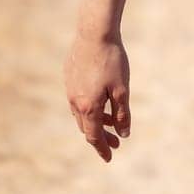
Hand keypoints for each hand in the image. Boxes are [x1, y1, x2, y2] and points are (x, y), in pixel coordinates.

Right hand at [63, 33, 129, 161]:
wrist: (94, 35)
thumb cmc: (112, 61)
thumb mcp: (122, 89)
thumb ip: (122, 113)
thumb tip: (124, 134)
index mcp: (88, 106)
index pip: (94, 136)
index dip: (103, 148)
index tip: (110, 158)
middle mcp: (75, 101)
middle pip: (87, 127)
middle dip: (101, 137)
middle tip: (116, 144)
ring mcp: (70, 89)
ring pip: (82, 114)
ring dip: (97, 122)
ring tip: (112, 123)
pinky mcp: (70, 78)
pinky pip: (78, 100)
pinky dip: (91, 108)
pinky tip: (101, 102)